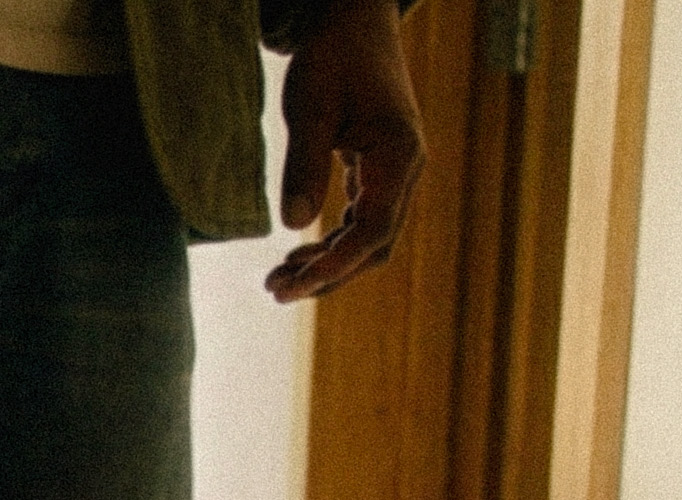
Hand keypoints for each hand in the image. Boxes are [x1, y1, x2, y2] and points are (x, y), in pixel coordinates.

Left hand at [265, 0, 425, 301]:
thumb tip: (295, 225)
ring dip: (327, 264)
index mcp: (399, 155)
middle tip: (274, 291)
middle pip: (375, 245)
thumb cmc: (335, 58)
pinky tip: (297, 255)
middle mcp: (407, 170)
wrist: (357, 25)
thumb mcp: (311, 106)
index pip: (374, 230)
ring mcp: (397, 173)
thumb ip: (304, 164)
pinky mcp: (380, 172)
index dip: (335, 265)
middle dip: (328, 275)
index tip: (294, 285)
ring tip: (278, 280)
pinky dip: (331, 243)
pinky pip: (362, 221)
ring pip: (369, 238)